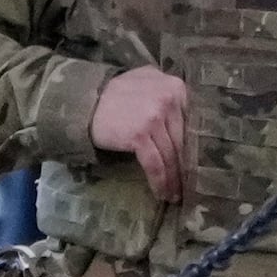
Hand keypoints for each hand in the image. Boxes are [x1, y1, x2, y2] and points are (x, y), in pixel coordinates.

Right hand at [89, 65, 191, 205]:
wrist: (85, 102)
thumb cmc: (116, 95)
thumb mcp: (147, 82)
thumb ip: (168, 94)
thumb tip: (189, 123)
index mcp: (175, 86)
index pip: (190, 124)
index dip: (192, 148)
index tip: (191, 165)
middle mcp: (168, 98)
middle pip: (182, 141)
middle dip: (184, 167)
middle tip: (185, 185)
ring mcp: (155, 117)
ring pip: (171, 155)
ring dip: (173, 179)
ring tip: (174, 194)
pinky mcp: (140, 135)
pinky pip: (155, 164)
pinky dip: (160, 181)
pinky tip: (162, 193)